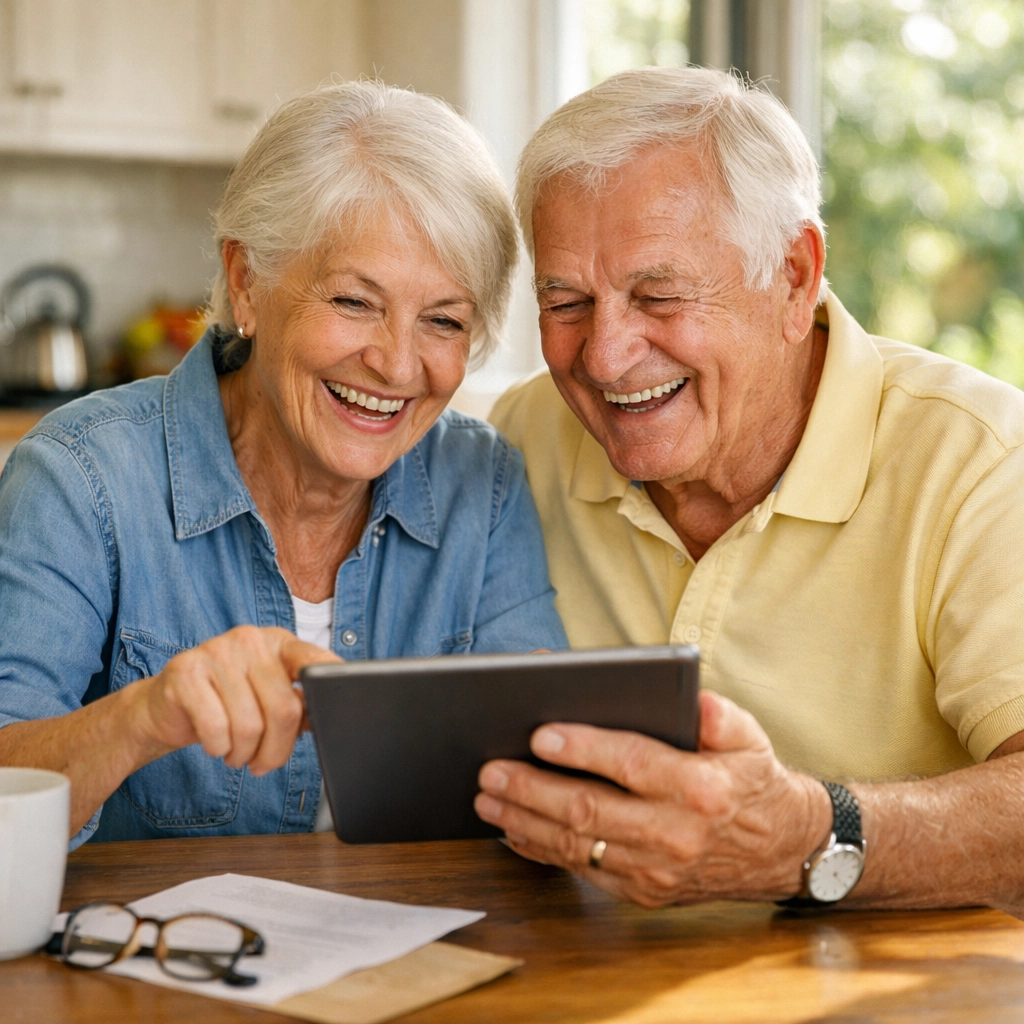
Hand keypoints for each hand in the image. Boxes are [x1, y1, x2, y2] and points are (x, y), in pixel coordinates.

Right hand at [129, 626, 340, 775]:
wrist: (164, 707)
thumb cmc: (226, 704)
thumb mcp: (267, 698)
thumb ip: (300, 704)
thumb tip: (332, 719)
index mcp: (278, 643)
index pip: (313, 661)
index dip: (328, 687)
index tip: (336, 711)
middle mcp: (250, 640)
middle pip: (284, 708)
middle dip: (277, 749)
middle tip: (264, 764)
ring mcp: (216, 651)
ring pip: (250, 724)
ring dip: (244, 754)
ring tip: (237, 753)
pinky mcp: (185, 672)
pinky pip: (216, 729)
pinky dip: (219, 749)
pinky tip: (215, 744)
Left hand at [475, 690, 830, 906]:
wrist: (781, 851)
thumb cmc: (752, 781)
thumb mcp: (749, 736)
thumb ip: (718, 715)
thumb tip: (694, 701)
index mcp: (702, 788)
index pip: (633, 764)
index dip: (584, 749)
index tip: (540, 735)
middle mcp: (678, 835)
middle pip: (590, 810)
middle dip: (532, 790)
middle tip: (491, 771)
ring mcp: (658, 871)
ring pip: (578, 845)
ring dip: (525, 822)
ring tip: (488, 800)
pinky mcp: (644, 892)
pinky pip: (583, 870)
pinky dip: (543, 851)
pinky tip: (514, 832)